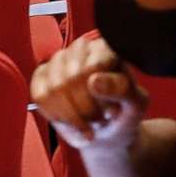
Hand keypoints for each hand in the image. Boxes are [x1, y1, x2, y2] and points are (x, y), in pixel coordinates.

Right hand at [31, 33, 147, 151]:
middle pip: (70, 79)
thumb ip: (122, 89)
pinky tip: (70, 122)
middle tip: (99, 121)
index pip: (93, 68)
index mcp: (109, 48)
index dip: (100, 98)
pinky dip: (55, 116)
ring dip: (70, 116)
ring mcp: (59, 59)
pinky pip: (39, 96)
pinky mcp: (42, 75)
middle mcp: (82, 48)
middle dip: (85, 110)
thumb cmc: (125, 112)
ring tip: (87, 123)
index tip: (112, 113)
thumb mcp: (136, 104)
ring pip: (53, 89)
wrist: (109, 129)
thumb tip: (93, 81)